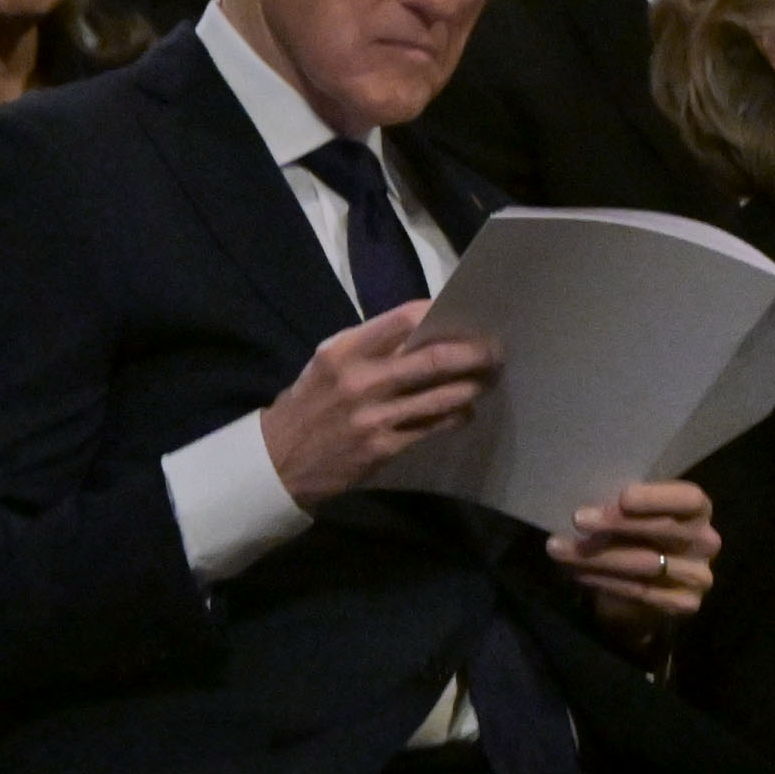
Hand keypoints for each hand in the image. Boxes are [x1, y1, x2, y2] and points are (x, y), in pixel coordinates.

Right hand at [259, 302, 496, 504]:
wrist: (279, 461)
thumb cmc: (309, 404)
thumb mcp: (327, 364)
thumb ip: (370, 347)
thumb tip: (424, 331)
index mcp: (344, 350)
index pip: (404, 319)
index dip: (441, 312)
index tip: (464, 313)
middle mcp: (361, 380)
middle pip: (433, 358)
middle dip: (473, 353)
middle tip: (495, 350)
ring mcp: (374, 416)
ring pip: (442, 395)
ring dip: (472, 386)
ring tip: (488, 379)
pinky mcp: (384, 447)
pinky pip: (434, 426)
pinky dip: (456, 415)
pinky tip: (465, 410)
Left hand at [552, 478, 717, 635]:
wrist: (642, 590)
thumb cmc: (635, 538)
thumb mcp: (632, 516)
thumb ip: (622, 508)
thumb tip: (586, 504)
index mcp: (697, 510)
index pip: (689, 499)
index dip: (657, 497)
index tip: (623, 497)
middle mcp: (706, 542)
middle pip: (666, 529)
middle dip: (618, 523)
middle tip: (578, 518)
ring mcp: (698, 576)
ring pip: (647, 564)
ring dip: (599, 556)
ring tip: (560, 548)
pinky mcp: (684, 604)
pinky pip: (640, 591)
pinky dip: (603, 581)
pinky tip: (575, 572)